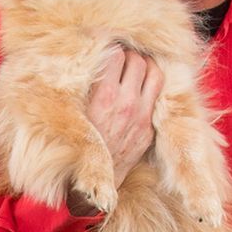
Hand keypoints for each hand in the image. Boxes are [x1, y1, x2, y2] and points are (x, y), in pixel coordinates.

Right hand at [84, 45, 163, 195]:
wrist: (90, 182)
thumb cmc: (74, 145)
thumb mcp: (74, 112)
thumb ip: (85, 86)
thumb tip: (89, 60)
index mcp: (104, 96)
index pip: (115, 54)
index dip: (110, 49)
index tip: (105, 50)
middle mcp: (126, 103)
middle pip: (137, 60)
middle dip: (128, 55)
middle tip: (120, 58)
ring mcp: (141, 116)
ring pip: (154, 73)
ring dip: (145, 66)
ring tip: (135, 67)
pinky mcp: (148, 128)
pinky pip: (157, 95)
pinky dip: (150, 85)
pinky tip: (140, 87)